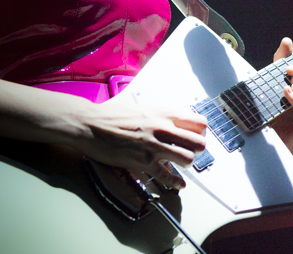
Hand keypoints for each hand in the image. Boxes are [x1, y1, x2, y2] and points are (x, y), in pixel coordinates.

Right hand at [73, 102, 206, 189]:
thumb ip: (161, 117)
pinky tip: (179, 184)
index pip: (199, 122)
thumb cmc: (113, 115)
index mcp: (164, 113)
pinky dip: (176, 182)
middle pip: (199, 142)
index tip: (196, 136)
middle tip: (191, 151)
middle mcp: (163, 128)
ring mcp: (154, 146)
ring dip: (187, 163)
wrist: (91, 124)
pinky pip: (167, 176)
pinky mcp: (143, 162)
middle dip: (198, 149)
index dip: (200, 132)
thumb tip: (174, 124)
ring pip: (188, 159)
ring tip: (181, 164)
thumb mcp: (144, 108)